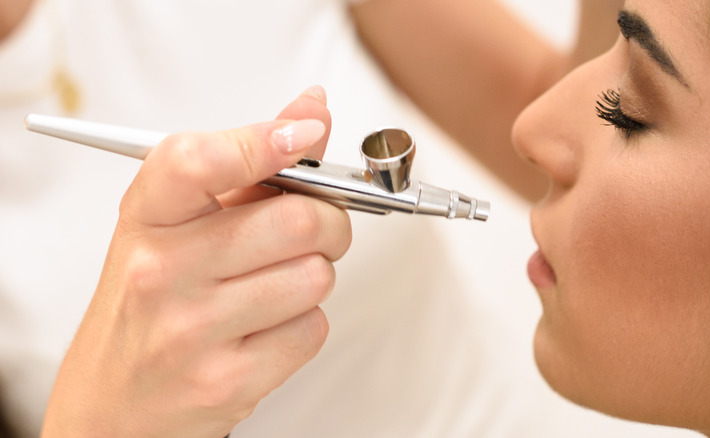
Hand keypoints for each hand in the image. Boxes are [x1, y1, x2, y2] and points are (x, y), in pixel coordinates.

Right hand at [41, 86, 351, 437]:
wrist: (114, 404)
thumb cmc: (152, 305)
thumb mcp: (177, 224)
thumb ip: (247, 163)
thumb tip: (311, 110)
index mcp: (146, 218)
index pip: (199, 160)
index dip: (266, 140)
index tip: (304, 134)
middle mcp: (161, 272)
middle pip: (296, 220)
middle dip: (328, 222)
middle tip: (314, 228)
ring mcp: (191, 330)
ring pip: (316, 275)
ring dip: (314, 276)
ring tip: (275, 284)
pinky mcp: (226, 381)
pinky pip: (313, 329)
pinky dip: (304, 324)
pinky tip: (265, 327)